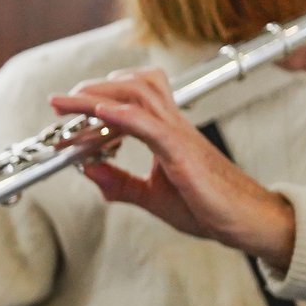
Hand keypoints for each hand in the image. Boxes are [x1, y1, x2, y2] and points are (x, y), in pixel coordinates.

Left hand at [49, 69, 297, 267]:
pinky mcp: (183, 153)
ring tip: (71, 103)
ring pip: (139, 94)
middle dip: (92, 88)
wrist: (245, 221)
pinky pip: (151, 125)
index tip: (63, 107)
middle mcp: (172, 125)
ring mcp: (179, 136)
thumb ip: (120, 184)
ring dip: (100, 95)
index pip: (129, 98)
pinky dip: (123, 115)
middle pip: (132, 84)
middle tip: (60, 102)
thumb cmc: (206, 206)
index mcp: (165, 132)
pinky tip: (100, 112)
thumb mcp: (152, 196)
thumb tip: (86, 170)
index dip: (96, 95)